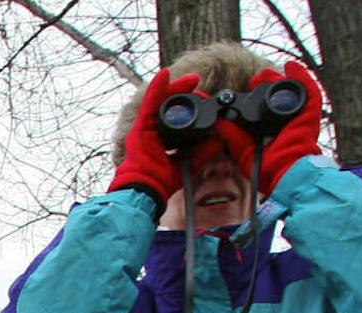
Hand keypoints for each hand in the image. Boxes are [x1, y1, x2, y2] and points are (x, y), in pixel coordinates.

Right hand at [109, 68, 201, 205]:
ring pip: (160, 101)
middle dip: (183, 91)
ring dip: (175, 87)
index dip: (190, 105)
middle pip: (168, 104)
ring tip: (191, 79)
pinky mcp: (140, 127)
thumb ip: (204, 151)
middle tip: (197, 82)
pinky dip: (156, 88)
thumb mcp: (190, 163)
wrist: (148, 189)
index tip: (204, 97)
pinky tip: (164, 74)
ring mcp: (145, 128)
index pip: (176, 116)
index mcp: (163, 138)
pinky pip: (149, 103)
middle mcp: (153, 130)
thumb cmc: (162, 181)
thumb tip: (221, 140)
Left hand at [241, 61, 323, 191]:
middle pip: (279, 96)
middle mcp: (288, 122)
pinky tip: (292, 66)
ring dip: (281, 79)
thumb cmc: (268, 169)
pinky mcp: (309, 115)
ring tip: (268, 73)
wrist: (285, 174)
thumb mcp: (245, 151)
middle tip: (255, 79)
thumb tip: (219, 123)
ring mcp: (300, 117)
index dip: (258, 96)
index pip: (267, 108)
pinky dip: (303, 77)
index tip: (247, 88)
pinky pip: (310, 91)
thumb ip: (233, 137)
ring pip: (293, 91)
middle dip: (268, 84)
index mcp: (274, 130)